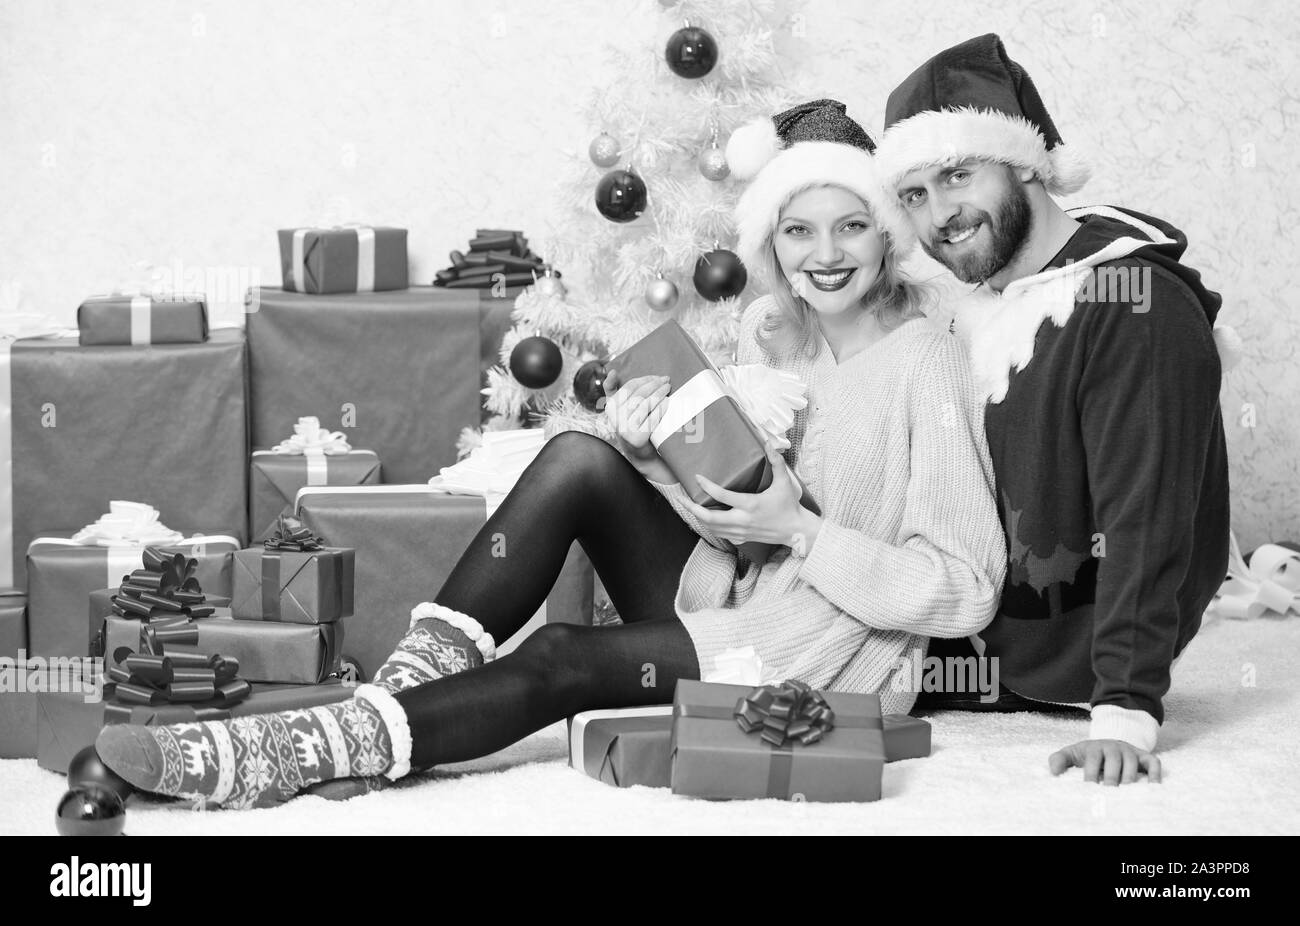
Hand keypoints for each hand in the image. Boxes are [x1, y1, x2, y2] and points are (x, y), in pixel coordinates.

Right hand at [602, 368, 670, 467]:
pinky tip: (667, 402)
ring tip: (668, 388)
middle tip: (666, 380)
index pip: (628, 387)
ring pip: (645, 404)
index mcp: (610, 408)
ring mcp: (626, 429)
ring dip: (659, 393)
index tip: (657, 376)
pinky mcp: (638, 437)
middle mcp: (615, 418)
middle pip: (638, 394)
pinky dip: (661, 408)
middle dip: (654, 384)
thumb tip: (611, 371)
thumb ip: (613, 389)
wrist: (640, 454)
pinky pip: (652, 417)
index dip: (644, 379)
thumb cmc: (631, 425)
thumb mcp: (619, 409)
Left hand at [682, 441, 820, 551]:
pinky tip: (704, 518)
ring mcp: (741, 531)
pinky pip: (720, 534)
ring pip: (711, 528)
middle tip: (680, 498)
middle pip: (709, 517)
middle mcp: (743, 520)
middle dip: (691, 508)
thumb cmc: (789, 505)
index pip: (722, 496)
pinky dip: (709, 526)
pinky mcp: (742, 538)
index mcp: (751, 505)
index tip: (698, 477)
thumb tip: (769, 443)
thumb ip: (776, 462)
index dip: (707, 486)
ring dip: (697, 517)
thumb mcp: (784, 482)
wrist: (795, 531)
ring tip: (688, 506)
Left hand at [1049, 740, 1161, 784]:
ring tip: (1126, 794)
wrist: (1109, 742)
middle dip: (1111, 778)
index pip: (1093, 760)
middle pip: (1114, 762)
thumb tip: (1053, 771)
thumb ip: (1059, 760)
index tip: (1088, 788)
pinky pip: (1153, 763)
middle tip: (1108, 794)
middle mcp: (1114, 747)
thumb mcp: (1072, 753)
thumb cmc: (1089, 754)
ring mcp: (1130, 751)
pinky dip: (1155, 774)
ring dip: (1129, 778)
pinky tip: (1153, 787)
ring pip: (1132, 762)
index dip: (1091, 773)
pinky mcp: (1145, 756)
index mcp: (1095, 748)